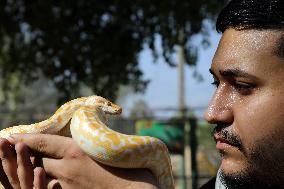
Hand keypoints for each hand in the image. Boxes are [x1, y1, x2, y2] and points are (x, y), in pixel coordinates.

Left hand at [4, 134, 157, 188]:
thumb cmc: (129, 170)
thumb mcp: (107, 150)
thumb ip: (88, 145)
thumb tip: (77, 141)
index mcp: (77, 152)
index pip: (42, 142)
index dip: (24, 138)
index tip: (12, 136)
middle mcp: (67, 169)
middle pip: (35, 159)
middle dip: (21, 153)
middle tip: (8, 147)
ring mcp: (66, 187)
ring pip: (38, 176)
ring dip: (25, 168)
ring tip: (15, 160)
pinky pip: (48, 188)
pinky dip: (39, 182)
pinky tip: (37, 178)